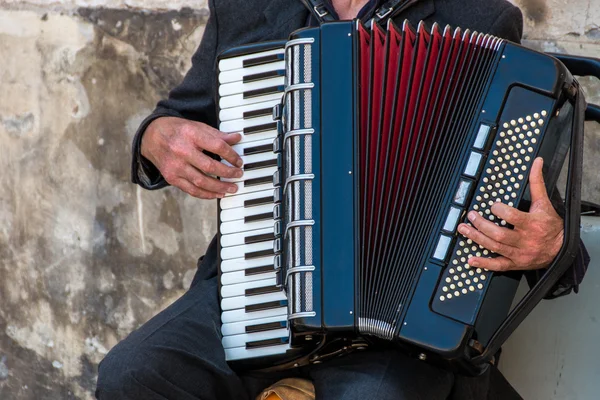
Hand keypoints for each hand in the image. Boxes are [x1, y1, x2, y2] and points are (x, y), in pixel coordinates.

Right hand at [141, 117, 242, 198]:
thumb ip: (217, 134)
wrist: (151, 136)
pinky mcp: (171, 178)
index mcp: (191, 134)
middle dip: (228, 173)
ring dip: (220, 187)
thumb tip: (237, 138)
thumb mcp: (197, 126)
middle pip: (210, 166)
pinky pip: (191, 190)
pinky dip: (206, 194)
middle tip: (238, 175)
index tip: (239, 161)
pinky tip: (217, 194)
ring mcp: (175, 166)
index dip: (231, 155)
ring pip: (201, 182)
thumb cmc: (178, 130)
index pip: (217, 146)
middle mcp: (182, 151)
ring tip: (232, 189)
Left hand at [457, 157, 563, 271]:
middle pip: (499, 234)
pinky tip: (471, 259)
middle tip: (471, 216)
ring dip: (477, 238)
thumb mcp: (544, 202)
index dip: (500, 211)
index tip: (492, 206)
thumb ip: (537, 182)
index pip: (513, 217)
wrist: (561, 249)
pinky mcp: (515, 263)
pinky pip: (498, 265)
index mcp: (532, 224)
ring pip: (495, 247)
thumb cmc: (551, 225)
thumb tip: (537, 162)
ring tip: (464, 230)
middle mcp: (524, 240)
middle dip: (482, 225)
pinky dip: (483, 264)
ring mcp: (519, 253)